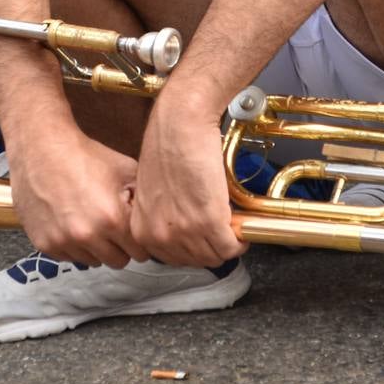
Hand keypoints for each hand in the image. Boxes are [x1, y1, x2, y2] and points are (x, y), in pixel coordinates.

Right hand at [7, 129, 147, 269]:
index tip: (133, 232)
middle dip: (120, 247)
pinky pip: (68, 257)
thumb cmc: (85, 156)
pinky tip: (71, 221)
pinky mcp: (44, 244)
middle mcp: (87, 235)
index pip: (140, 253)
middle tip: (112, 227)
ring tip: (90, 220)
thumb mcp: (124, 169)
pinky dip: (73, 245)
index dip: (138, 242)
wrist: (42, 147)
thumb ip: (143, 197)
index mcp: (112, 219)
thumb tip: (157, 216)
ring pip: (92, 262)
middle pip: (118, 262)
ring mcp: (63, 241)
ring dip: (95, 248)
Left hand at [129, 95, 246, 268]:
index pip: (173, 258)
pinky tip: (241, 226)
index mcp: (141, 229)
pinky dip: (241, 240)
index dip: (194, 247)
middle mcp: (158, 235)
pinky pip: (230, 247)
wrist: (181, 123)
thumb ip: (164, 218)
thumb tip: (187, 233)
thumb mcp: (154, 191)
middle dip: (212, 246)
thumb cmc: (167, 146)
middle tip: (223, 229)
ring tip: (232, 224)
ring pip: (215, 256)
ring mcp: (183, 231)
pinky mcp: (208, 222)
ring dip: (227, 243)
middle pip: (196, 261)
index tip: (205, 236)